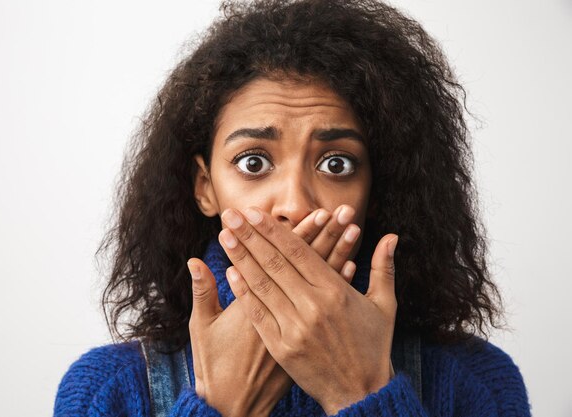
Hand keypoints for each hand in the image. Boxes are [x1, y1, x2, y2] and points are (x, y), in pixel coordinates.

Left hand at [219, 206, 397, 415]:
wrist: (361, 394)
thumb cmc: (374, 347)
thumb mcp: (385, 306)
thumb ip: (384, 268)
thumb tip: (392, 237)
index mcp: (336, 292)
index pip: (298, 252)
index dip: (274, 231)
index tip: (254, 213)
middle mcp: (313, 307)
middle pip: (274, 263)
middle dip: (249, 236)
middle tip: (230, 216)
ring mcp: (295, 328)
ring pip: (262, 285)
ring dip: (240, 258)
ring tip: (225, 237)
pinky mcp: (282, 347)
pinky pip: (258, 314)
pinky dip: (243, 292)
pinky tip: (230, 273)